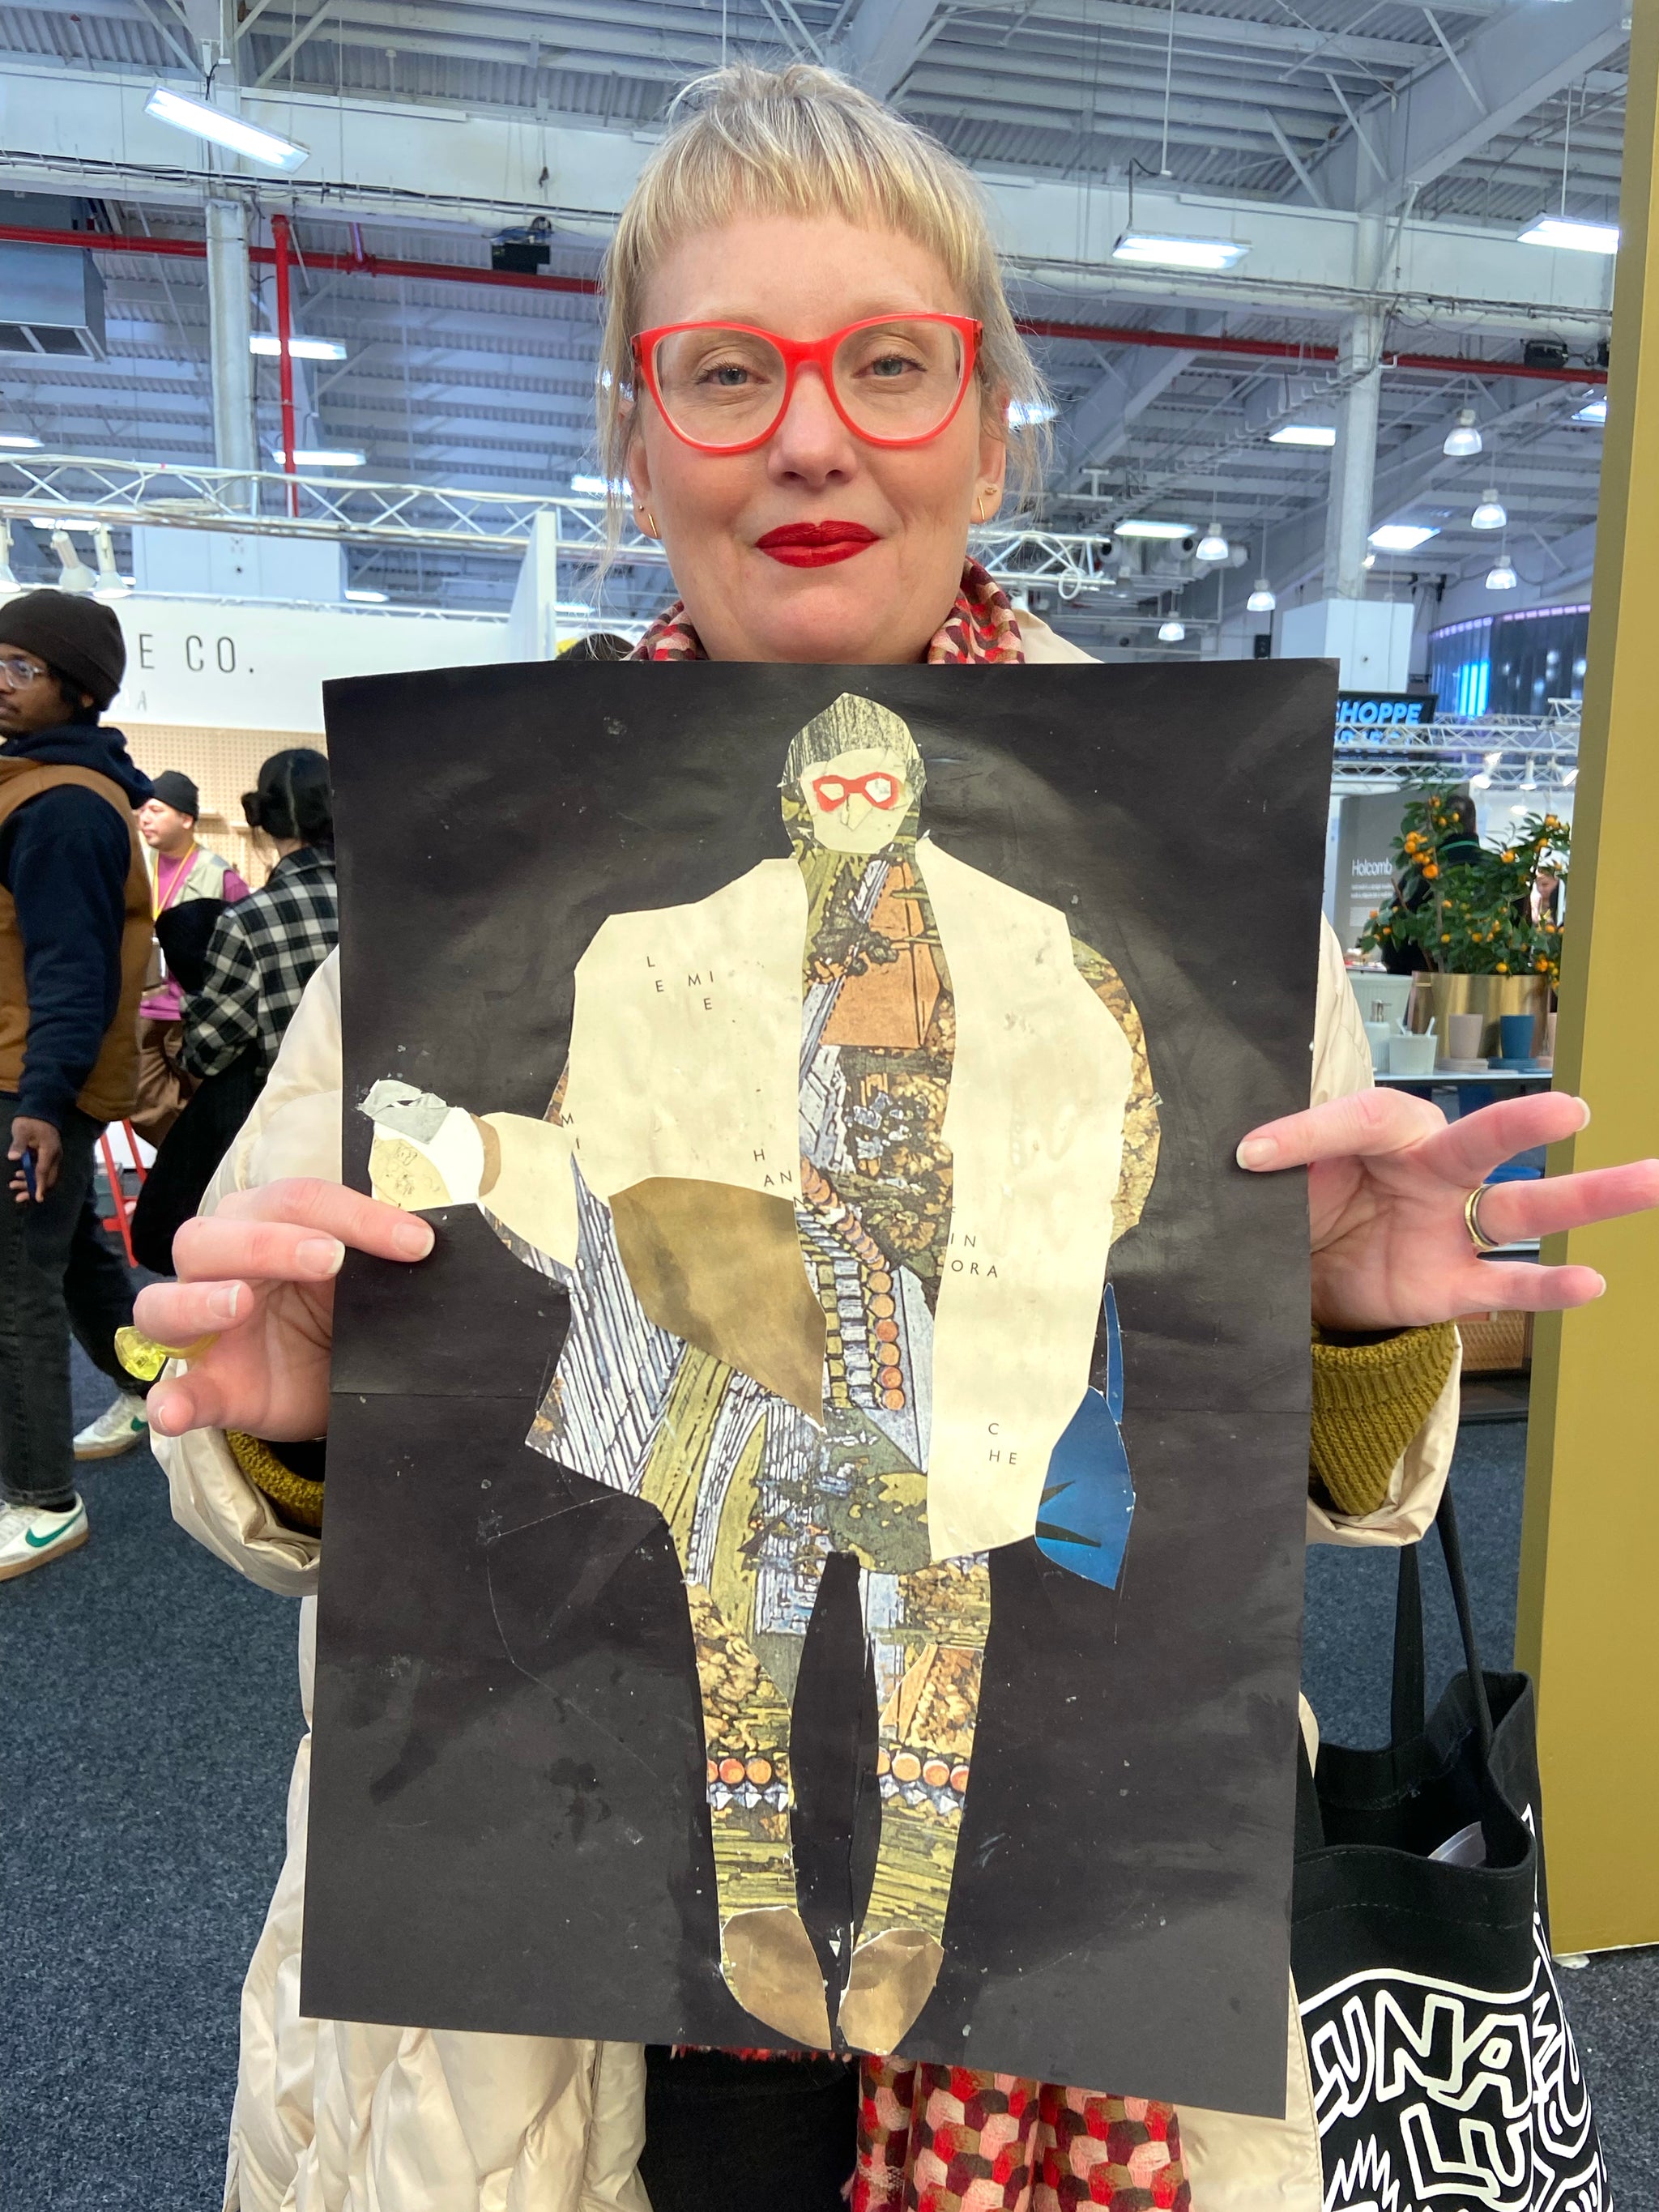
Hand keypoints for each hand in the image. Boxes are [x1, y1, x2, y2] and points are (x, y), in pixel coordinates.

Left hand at [8, 1115, 61, 1201]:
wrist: (41, 1110)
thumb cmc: (31, 1121)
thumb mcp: (21, 1130)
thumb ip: (18, 1144)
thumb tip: (13, 1157)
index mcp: (49, 1151)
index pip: (44, 1172)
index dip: (39, 1185)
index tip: (37, 1198)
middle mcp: (54, 1156)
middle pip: (47, 1179)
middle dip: (33, 1189)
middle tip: (18, 1197)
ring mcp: (52, 1156)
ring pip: (44, 1176)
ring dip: (30, 1183)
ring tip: (13, 1185)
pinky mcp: (48, 1156)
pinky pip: (42, 1170)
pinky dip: (31, 1176)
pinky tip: (19, 1175)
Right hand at [138, 1177, 433, 1441]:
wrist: (333, 1378)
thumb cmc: (337, 1309)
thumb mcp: (360, 1278)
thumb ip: (375, 1257)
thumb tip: (424, 1242)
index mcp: (261, 1224)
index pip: (296, 1200)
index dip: (356, 1215)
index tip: (414, 1242)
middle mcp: (218, 1266)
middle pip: (212, 1236)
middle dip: (271, 1243)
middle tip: (328, 1259)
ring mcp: (202, 1331)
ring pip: (164, 1304)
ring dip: (199, 1301)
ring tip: (238, 1304)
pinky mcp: (206, 1387)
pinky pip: (174, 1392)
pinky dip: (170, 1401)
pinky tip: (172, 1412)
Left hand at [1237, 1089, 1658, 1332]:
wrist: (1303, 1275)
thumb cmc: (1302, 1204)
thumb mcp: (1279, 1177)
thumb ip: (1280, 1157)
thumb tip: (1248, 1153)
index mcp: (1389, 1130)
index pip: (1367, 1118)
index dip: (1309, 1132)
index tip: (1252, 1154)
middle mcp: (1434, 1169)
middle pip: (1488, 1142)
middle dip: (1525, 1126)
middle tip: (1573, 1106)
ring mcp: (1453, 1228)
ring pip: (1529, 1210)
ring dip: (1590, 1197)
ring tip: (1653, 1178)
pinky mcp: (1454, 1287)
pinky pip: (1507, 1285)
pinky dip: (1547, 1286)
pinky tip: (1590, 1281)